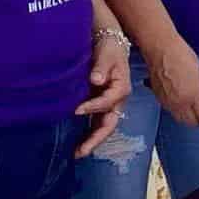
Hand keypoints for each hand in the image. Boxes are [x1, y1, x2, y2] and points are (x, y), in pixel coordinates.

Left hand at [75, 32, 131, 157]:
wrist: (109, 44)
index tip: (76, 110)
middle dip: (96, 139)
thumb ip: (101, 66)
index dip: (93, 107)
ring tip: (77, 153)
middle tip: (81, 151)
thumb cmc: (109, 48)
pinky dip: (88, 133)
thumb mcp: (106, 53)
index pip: (108, 102)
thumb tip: (96, 79)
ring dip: (91, 141)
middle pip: (109, 124)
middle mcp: (117, 101)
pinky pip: (96, 123)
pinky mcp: (100, 105)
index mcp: (121, 88)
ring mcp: (109, 105)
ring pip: (102, 127)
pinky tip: (77, 143)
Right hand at [144, 36, 198, 126]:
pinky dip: (177, 108)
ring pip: (180, 119)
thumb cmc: (180, 55)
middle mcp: (179, 102)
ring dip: (187, 115)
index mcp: (193, 95)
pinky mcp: (159, 99)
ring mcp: (168, 102)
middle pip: (192, 123)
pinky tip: (180, 97)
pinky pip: (170, 110)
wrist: (160, 49)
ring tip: (191, 103)